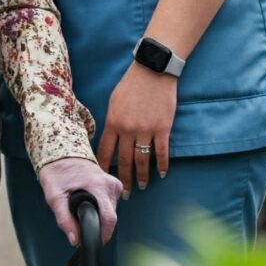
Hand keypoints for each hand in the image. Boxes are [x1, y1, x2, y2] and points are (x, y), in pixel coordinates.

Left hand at [36, 156, 121, 247]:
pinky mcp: (114, 185)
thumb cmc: (57, 173)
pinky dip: (101, 208)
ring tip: (82, 208)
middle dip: (96, 225)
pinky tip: (89, 202)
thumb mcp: (54, 196)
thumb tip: (75, 240)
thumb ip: (64, 219)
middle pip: (110, 217)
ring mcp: (114, 184)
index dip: (101, 234)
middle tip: (79, 221)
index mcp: (99, 185)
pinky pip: (111, 205)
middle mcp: (110, 184)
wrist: (61, 154)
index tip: (91, 240)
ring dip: (98, 216)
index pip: (109, 219)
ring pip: (111, 212)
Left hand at [96, 63, 176, 197]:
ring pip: (142, 161)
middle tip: (123, 194)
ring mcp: (146, 130)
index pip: (105, 151)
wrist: (153, 71)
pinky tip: (161, 174)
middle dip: (123, 180)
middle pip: (124, 161)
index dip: (103, 167)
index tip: (102, 179)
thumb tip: (109, 140)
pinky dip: (162, 165)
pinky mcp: (163, 129)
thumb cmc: (131, 85)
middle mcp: (128, 129)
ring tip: (141, 187)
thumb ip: (112, 121)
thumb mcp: (114, 101)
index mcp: (113, 121)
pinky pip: (161, 153)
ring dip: (141, 177)